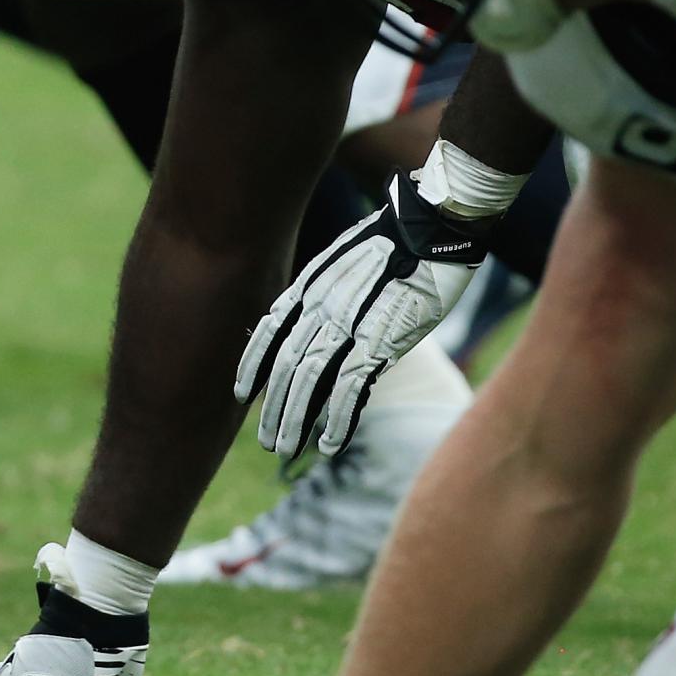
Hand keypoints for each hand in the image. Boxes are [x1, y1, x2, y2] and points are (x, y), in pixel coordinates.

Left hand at [238, 163, 492, 464]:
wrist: (432, 227)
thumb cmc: (398, 237)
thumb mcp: (346, 257)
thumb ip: (328, 288)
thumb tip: (319, 313)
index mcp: (310, 286)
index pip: (268, 332)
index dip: (253, 365)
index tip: (242, 393)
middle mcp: (320, 308)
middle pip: (285, 366)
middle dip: (274, 407)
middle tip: (267, 439)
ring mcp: (348, 327)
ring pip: (309, 383)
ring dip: (295, 420)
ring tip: (285, 449)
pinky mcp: (380, 342)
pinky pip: (349, 390)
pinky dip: (337, 420)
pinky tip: (329, 443)